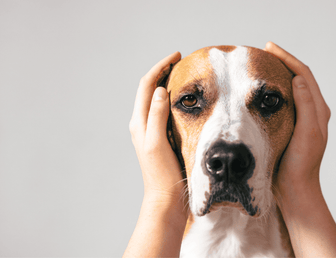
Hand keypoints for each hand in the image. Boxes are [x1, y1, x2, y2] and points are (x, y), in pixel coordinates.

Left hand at [124, 52, 187, 257]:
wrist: (165, 198)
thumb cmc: (161, 174)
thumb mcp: (157, 143)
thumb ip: (156, 116)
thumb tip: (160, 90)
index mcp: (139, 122)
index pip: (147, 86)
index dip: (160, 68)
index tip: (177, 56)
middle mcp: (142, 124)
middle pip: (149, 90)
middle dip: (163, 72)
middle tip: (181, 62)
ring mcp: (150, 131)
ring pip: (156, 100)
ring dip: (167, 84)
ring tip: (183, 76)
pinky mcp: (160, 138)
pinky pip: (164, 111)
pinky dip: (172, 100)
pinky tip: (185, 102)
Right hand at [265, 42, 335, 257]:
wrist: (295, 188)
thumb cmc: (301, 164)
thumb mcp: (307, 133)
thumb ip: (307, 106)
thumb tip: (297, 79)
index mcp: (318, 110)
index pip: (304, 75)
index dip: (288, 59)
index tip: (269, 48)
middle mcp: (312, 112)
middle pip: (298, 78)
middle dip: (283, 62)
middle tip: (264, 52)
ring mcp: (302, 119)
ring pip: (291, 89)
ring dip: (278, 75)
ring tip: (262, 66)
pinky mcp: (291, 126)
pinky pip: (283, 102)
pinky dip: (273, 91)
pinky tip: (261, 91)